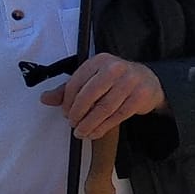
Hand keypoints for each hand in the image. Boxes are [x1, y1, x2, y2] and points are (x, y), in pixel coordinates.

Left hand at [40, 54, 163, 139]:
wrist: (149, 81)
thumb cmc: (115, 81)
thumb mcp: (91, 79)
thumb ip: (68, 89)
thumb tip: (46, 98)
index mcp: (99, 61)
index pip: (76, 83)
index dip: (67, 102)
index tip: (65, 113)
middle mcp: (115, 68)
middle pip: (89, 95)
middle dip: (77, 114)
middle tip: (73, 124)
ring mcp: (130, 82)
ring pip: (104, 108)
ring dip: (90, 124)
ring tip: (82, 132)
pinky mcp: (140, 96)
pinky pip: (118, 116)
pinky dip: (104, 127)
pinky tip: (96, 132)